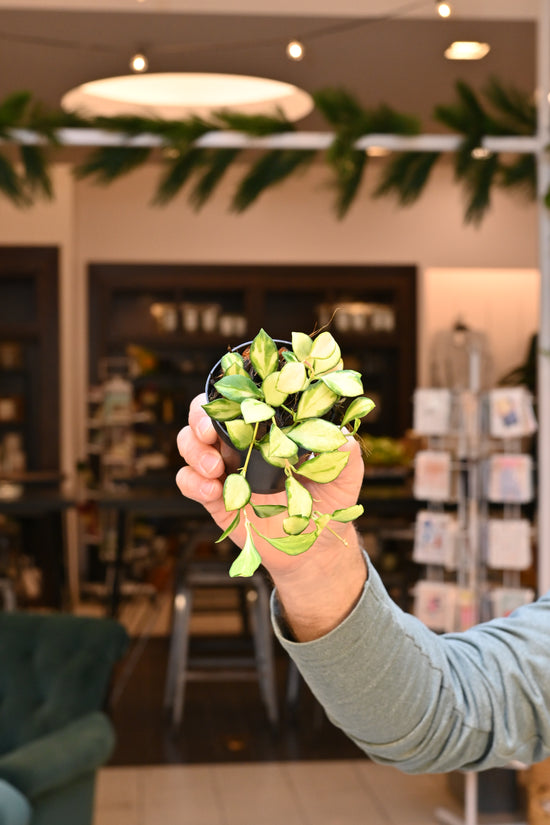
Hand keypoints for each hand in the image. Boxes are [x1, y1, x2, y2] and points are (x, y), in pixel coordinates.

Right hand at [176, 393, 367, 639]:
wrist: (313, 549)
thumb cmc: (330, 502)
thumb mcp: (344, 477)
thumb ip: (345, 454)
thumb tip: (343, 436)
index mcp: (268, 427)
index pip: (241, 398)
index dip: (230, 393)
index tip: (235, 402)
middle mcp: (241, 442)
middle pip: (204, 414)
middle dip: (199, 418)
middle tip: (209, 433)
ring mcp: (224, 467)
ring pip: (188, 443)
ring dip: (193, 449)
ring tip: (214, 468)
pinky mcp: (213, 496)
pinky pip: (186, 481)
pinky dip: (192, 482)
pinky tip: (212, 491)